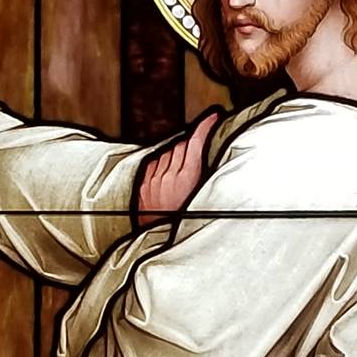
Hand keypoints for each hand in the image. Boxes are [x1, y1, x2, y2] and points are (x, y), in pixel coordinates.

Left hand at [135, 111, 217, 227]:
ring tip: (184, 168)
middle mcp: (169, 176)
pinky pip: (155, 163)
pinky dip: (163, 163)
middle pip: (182, 145)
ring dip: (177, 154)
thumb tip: (210, 159)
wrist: (159, 240)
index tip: (212, 117)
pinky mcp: (144, 184)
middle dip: (192, 143)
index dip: (205, 126)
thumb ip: (204, 177)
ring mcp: (154, 179)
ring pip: (168, 152)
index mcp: (187, 178)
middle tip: (201, 145)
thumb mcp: (202, 200)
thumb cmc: (184, 225)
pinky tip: (169, 174)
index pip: (196, 142)